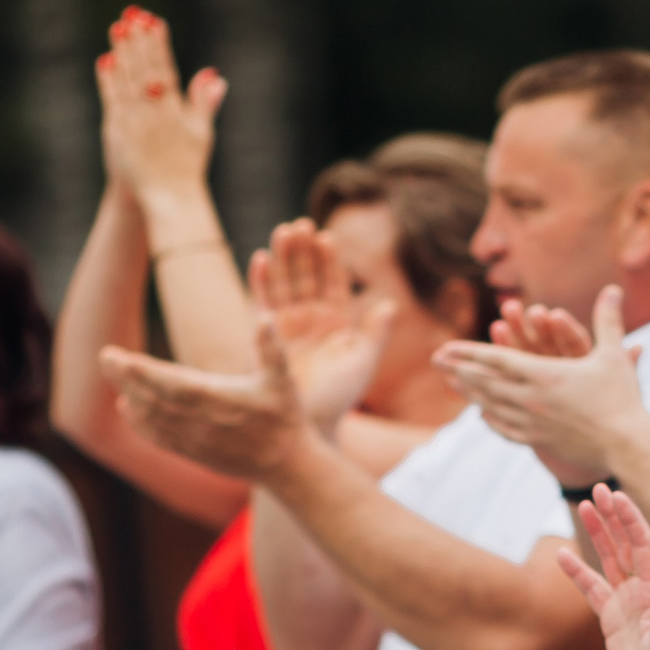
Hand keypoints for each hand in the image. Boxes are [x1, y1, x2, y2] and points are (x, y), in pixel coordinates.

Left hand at [100, 316, 313, 481]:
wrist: (287, 465)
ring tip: (112, 373)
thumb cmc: (285, 417)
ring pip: (153, 419)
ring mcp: (196, 442)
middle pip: (155, 400)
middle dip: (127, 378)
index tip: (120, 358)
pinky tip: (126, 407)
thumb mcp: (285, 380)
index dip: (144, 373)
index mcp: (222, 401)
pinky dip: (140, 424)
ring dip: (130, 397)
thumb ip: (273, 348)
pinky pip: (160, 438)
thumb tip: (266, 317)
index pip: (175, 385)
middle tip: (105, 356)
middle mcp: (203, 424)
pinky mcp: (194, 454)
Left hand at [101, 8, 225, 206]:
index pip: (166, 70)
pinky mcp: (117, 133)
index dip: (159, 44)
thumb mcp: (201, 133)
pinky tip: (106, 60)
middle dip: (139, 41)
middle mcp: (154, 114)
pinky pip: (112, 100)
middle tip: (133, 14)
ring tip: (117, 28)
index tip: (154, 21)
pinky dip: (108, 80)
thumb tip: (214, 75)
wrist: (168, 200)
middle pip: (145, 70)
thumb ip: (204, 102)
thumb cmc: (187, 167)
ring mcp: (134, 123)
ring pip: (127, 81)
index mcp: (176, 112)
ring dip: (122, 53)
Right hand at [250, 219, 393, 432]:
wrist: (309, 424)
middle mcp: (310, 319)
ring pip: (284, 283)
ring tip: (282, 231)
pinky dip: (260, 281)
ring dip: (282, 258)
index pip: (333, 283)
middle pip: (306, 276)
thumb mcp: (363, 362)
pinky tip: (259, 258)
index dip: (329, 261)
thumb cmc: (340, 397)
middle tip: (300, 225)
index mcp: (335, 322)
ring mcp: (286, 326)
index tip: (327, 237)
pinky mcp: (265, 335)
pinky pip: (261, 303)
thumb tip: (391, 303)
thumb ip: (376, 332)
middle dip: (303, 251)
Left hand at [437, 286, 649, 484]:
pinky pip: (506, 429)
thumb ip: (608, 320)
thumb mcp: (614, 355)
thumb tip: (613, 288)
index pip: (496, 360)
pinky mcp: (539, 441)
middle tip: (436, 361)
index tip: (445, 347)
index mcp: (544, 374)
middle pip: (485, 383)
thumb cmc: (622, 398)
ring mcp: (532, 423)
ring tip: (451, 384)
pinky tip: (482, 415)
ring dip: (469, 393)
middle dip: (458, 370)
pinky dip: (491, 419)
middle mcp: (531, 399)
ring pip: (491, 406)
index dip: (468, 352)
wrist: (626, 445)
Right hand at [553, 485, 649, 649]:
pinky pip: (591, 589)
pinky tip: (561, 554)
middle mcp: (642, 591)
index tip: (616, 496)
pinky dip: (577, 572)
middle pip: (625, 545)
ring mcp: (626, 603)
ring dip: (596, 535)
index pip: (642, 546)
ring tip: (583, 508)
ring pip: (608, 561)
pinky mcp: (610, 619)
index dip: (630, 520)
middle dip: (612, 518)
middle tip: (598, 490)